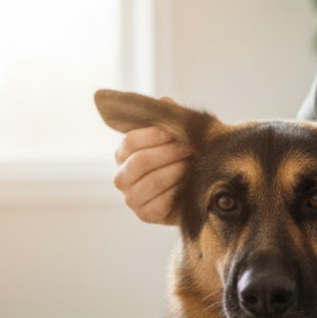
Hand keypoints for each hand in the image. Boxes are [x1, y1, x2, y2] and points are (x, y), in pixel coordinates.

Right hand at [113, 98, 192, 224]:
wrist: (195, 188)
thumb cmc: (183, 157)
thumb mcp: (177, 137)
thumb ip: (169, 120)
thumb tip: (165, 102)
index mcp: (123, 154)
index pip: (131, 141)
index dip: (154, 135)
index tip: (175, 132)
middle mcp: (121, 177)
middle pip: (140, 161)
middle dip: (169, 153)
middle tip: (190, 149)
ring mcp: (131, 198)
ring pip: (151, 181)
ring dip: (176, 171)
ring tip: (193, 165)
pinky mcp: (145, 215)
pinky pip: (160, 202)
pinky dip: (177, 192)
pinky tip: (189, 184)